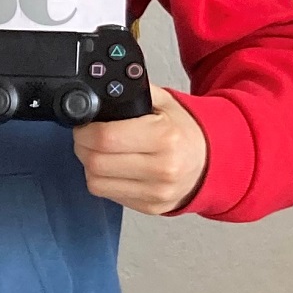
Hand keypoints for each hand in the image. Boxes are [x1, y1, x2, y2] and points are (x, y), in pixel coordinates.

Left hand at [72, 84, 208, 214]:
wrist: (209, 161)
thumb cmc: (182, 130)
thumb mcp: (162, 100)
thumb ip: (131, 89)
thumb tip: (102, 85)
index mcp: (163, 138)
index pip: (105, 138)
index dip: (85, 130)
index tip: (83, 124)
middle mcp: (162, 170)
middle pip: (96, 163)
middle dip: (82, 146)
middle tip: (85, 136)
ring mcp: (157, 193)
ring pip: (97, 182)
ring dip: (89, 165)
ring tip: (100, 151)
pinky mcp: (151, 208)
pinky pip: (108, 195)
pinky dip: (103, 180)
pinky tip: (114, 167)